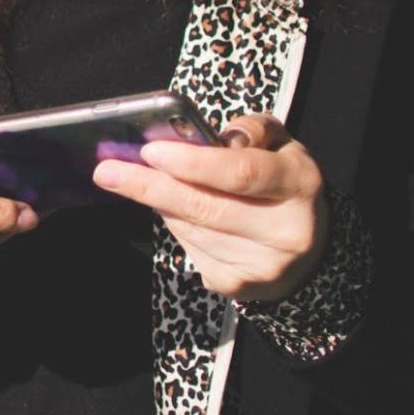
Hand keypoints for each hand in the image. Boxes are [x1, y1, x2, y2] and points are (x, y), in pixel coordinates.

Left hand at [92, 113, 327, 301]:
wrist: (306, 253)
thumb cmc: (281, 185)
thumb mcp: (281, 146)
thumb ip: (252, 129)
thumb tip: (217, 135)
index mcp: (299, 184)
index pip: (241, 173)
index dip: (193, 162)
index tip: (149, 151)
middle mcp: (285, 230)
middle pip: (204, 206)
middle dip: (149, 186)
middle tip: (106, 170)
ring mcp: (260, 264)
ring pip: (189, 226)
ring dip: (159, 202)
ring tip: (137, 180)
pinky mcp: (236, 285)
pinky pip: (188, 248)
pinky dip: (174, 224)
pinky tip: (174, 209)